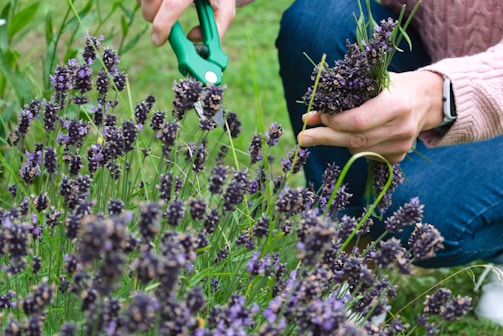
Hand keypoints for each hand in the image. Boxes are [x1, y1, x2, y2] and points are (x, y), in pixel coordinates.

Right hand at [138, 0, 235, 45]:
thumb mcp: (224, 7)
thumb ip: (216, 28)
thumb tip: (193, 40)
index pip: (172, 7)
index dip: (162, 27)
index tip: (158, 41)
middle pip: (150, 2)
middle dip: (152, 18)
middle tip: (162, 25)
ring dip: (149, 8)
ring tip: (164, 10)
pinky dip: (146, 1)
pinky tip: (160, 2)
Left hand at [298, 71, 444, 162]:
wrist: (427, 99)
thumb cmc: (392, 87)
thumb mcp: (370, 83)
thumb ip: (341, 99)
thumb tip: (308, 118)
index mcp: (397, 104)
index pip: (358, 121)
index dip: (334, 122)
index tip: (319, 117)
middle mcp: (401, 128)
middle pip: (354, 140)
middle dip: (324, 137)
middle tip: (303, 138)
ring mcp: (402, 146)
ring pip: (357, 150)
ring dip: (340, 139)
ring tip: (337, 127)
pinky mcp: (398, 156)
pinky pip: (366, 156)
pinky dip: (355, 146)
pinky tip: (359, 134)